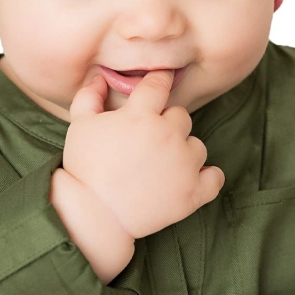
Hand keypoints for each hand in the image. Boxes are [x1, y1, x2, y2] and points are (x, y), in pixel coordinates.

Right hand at [62, 70, 225, 238]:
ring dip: (184, 151)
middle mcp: (168, 134)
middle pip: (180, 115)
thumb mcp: (80, 125)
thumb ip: (90, 96)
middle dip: (167, 123)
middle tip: (148, 141)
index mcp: (142, 114)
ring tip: (162, 165)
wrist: (94, 216)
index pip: (160, 83)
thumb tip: (101, 78)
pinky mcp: (193, 192)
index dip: (160, 80)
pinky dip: (206, 177)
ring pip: (197, 145)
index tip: (160, 82)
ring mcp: (184, 164)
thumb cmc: (84, 167)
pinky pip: (215, 177)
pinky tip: (190, 179)